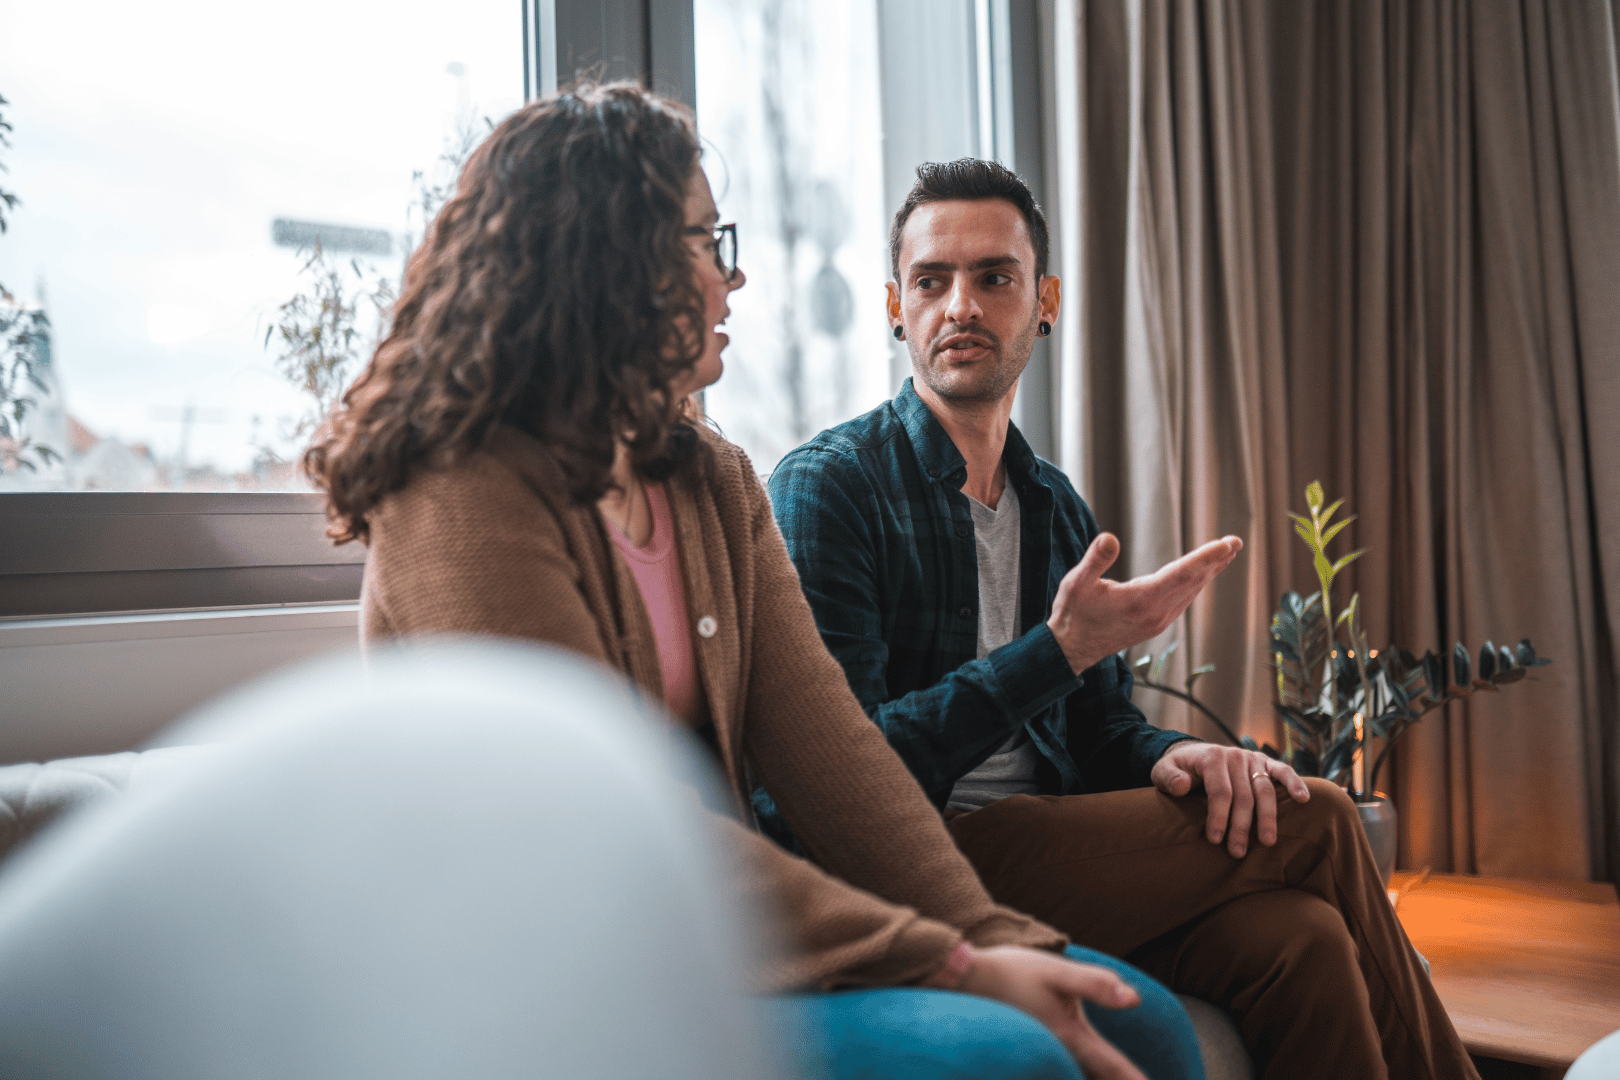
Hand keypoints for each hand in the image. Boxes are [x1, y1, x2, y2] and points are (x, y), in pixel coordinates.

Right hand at [957, 945, 1149, 1079]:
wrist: (962, 980)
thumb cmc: (1009, 973)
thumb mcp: (1055, 971)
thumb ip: (1095, 984)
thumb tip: (1134, 998)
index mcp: (1070, 1035)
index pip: (1114, 1068)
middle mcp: (1059, 1053)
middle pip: (1098, 1078)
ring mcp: (1045, 1055)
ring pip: (1079, 1075)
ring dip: (1100, 1077)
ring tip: (1115, 1078)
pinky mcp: (1033, 1050)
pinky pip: (1062, 1070)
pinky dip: (1081, 1074)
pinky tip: (1084, 1071)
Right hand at [1046, 534, 1242, 676]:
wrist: (1071, 648)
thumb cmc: (1073, 612)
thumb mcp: (1077, 583)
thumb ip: (1095, 560)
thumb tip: (1110, 537)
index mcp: (1139, 601)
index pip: (1180, 575)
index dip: (1205, 558)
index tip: (1225, 545)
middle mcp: (1155, 613)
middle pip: (1192, 582)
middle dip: (1216, 560)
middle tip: (1236, 541)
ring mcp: (1158, 621)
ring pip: (1191, 591)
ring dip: (1210, 571)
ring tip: (1227, 553)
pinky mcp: (1156, 624)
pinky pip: (1183, 599)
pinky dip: (1197, 583)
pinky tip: (1203, 574)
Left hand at [1150, 742, 1310, 857]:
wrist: (1192, 755)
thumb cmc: (1178, 770)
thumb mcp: (1162, 771)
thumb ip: (1168, 778)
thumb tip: (1182, 786)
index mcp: (1212, 757)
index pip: (1220, 791)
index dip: (1219, 817)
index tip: (1215, 840)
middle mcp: (1235, 756)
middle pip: (1243, 796)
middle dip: (1241, 826)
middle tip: (1237, 852)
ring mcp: (1252, 758)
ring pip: (1265, 790)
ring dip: (1267, 818)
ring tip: (1267, 842)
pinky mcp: (1265, 762)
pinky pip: (1283, 771)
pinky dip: (1295, 783)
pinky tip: (1304, 799)